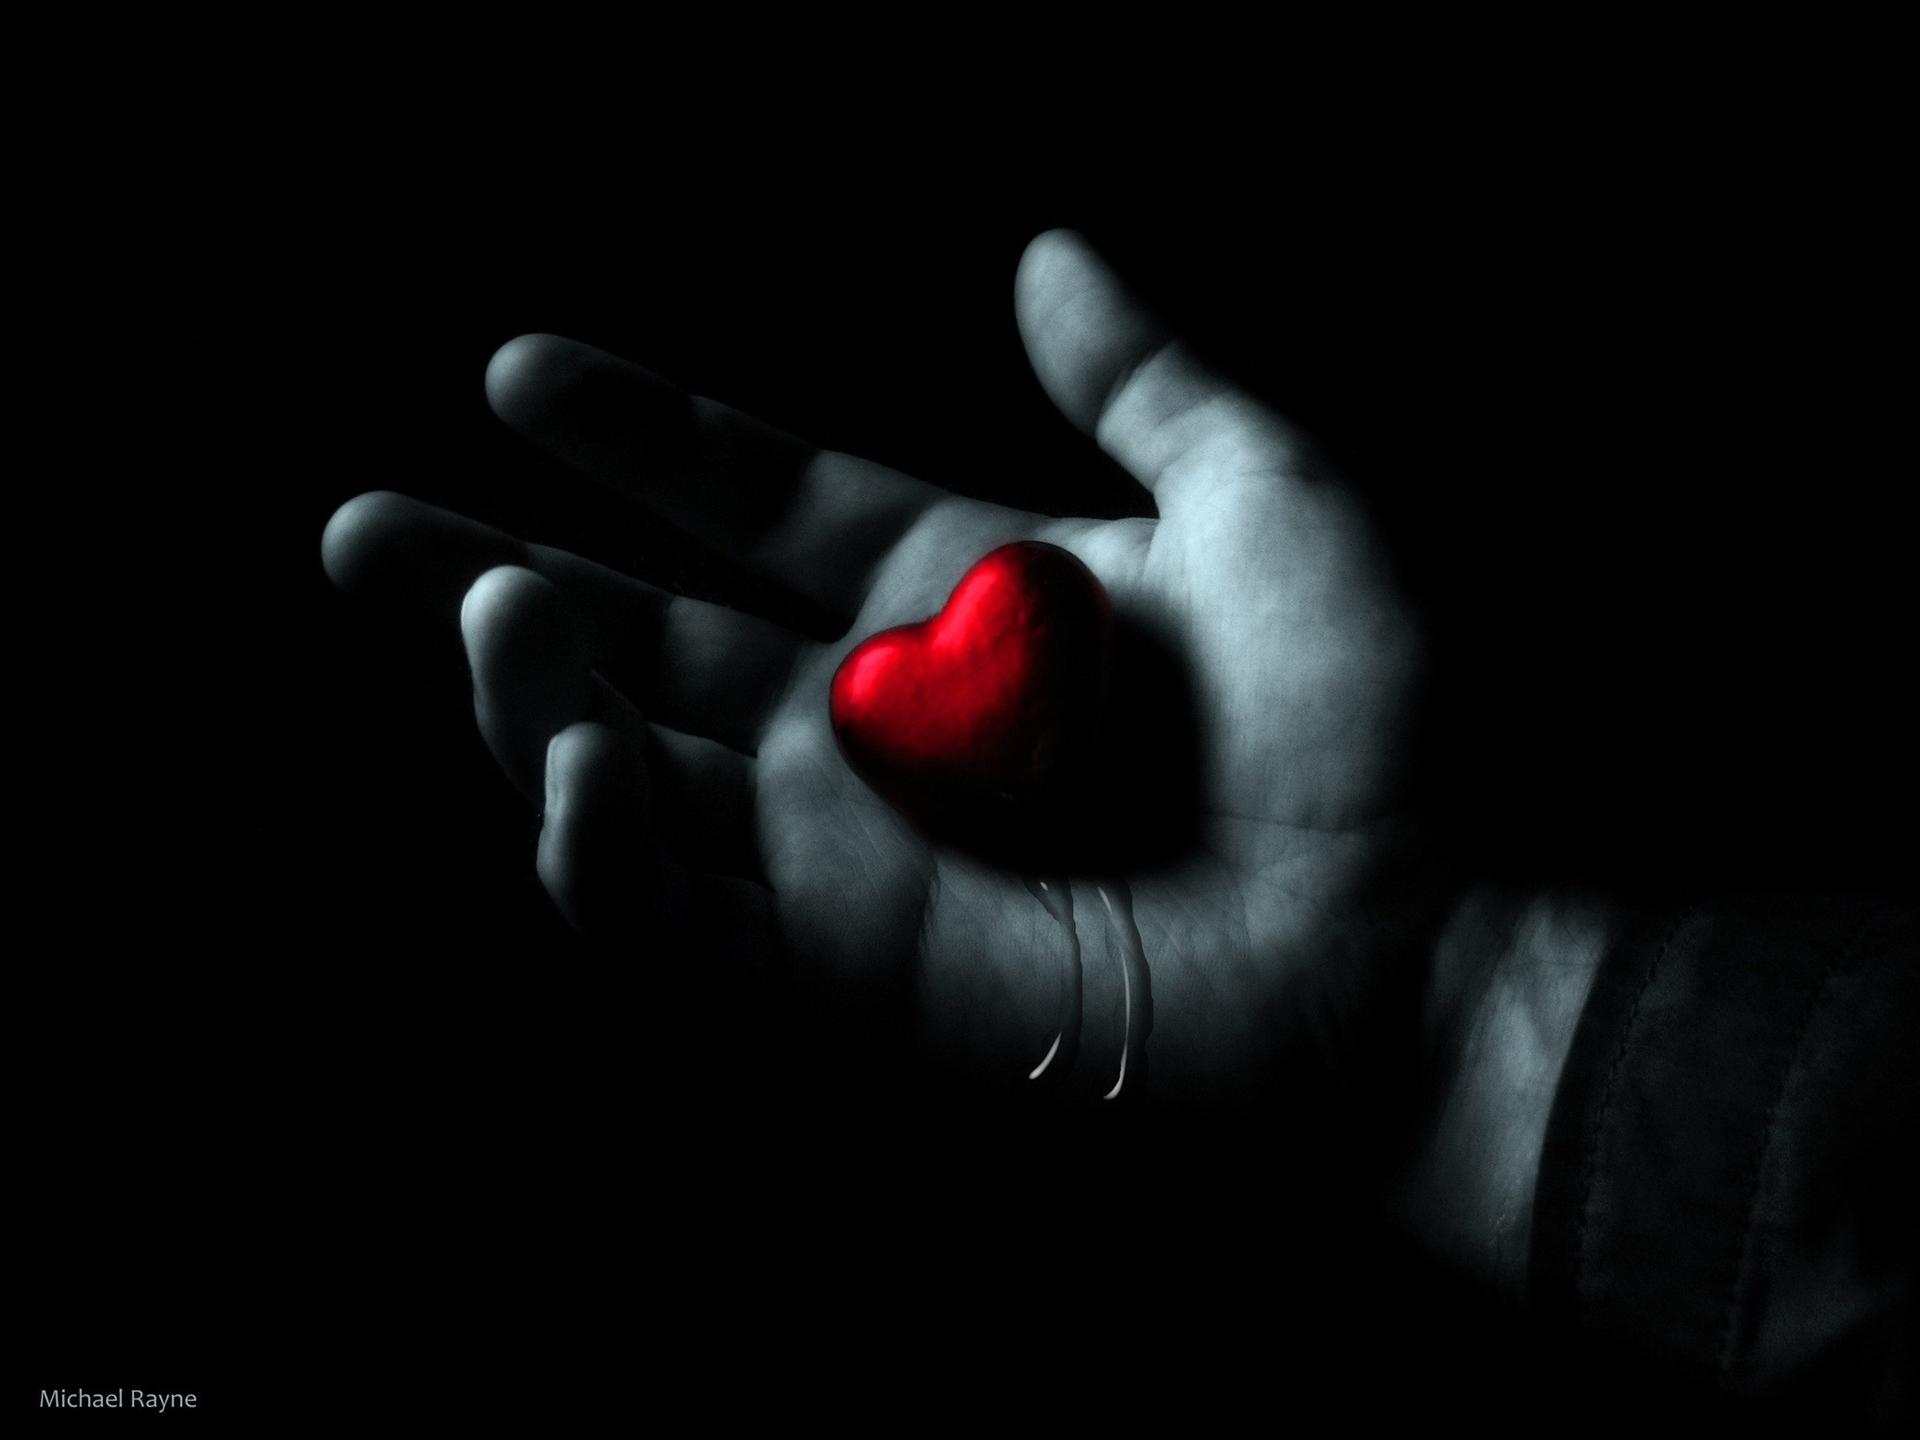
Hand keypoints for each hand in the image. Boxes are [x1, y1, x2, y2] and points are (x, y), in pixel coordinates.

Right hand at [322, 231, 1437, 1109]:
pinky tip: (565, 761)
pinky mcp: (843, 969)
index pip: (753, 501)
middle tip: (359, 525)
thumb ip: (1141, 376)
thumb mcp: (1265, 497)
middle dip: (495, 582)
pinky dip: (594, 850)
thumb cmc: (1375, 721)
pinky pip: (672, 915)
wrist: (1420, 930)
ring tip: (472, 608)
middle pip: (646, 639)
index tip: (523, 369)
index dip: (641, 438)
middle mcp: (876, 721)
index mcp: (954, 597)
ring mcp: (849, 850)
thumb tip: (1044, 248)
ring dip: (522, 699)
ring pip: (624, 776)